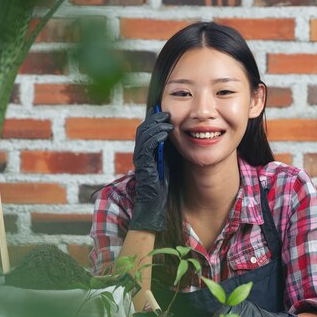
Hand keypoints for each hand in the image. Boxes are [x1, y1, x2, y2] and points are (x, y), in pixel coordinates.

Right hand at [129, 109, 172, 231]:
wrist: (155, 204)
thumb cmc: (162, 184)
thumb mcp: (166, 162)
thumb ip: (167, 150)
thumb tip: (176, 136)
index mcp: (145, 151)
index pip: (146, 130)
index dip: (153, 119)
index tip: (164, 112)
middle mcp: (140, 153)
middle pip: (143, 129)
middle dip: (154, 119)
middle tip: (165, 113)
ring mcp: (140, 159)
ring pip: (143, 136)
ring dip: (155, 126)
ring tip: (167, 121)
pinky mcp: (142, 166)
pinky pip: (146, 148)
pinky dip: (155, 138)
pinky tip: (165, 134)